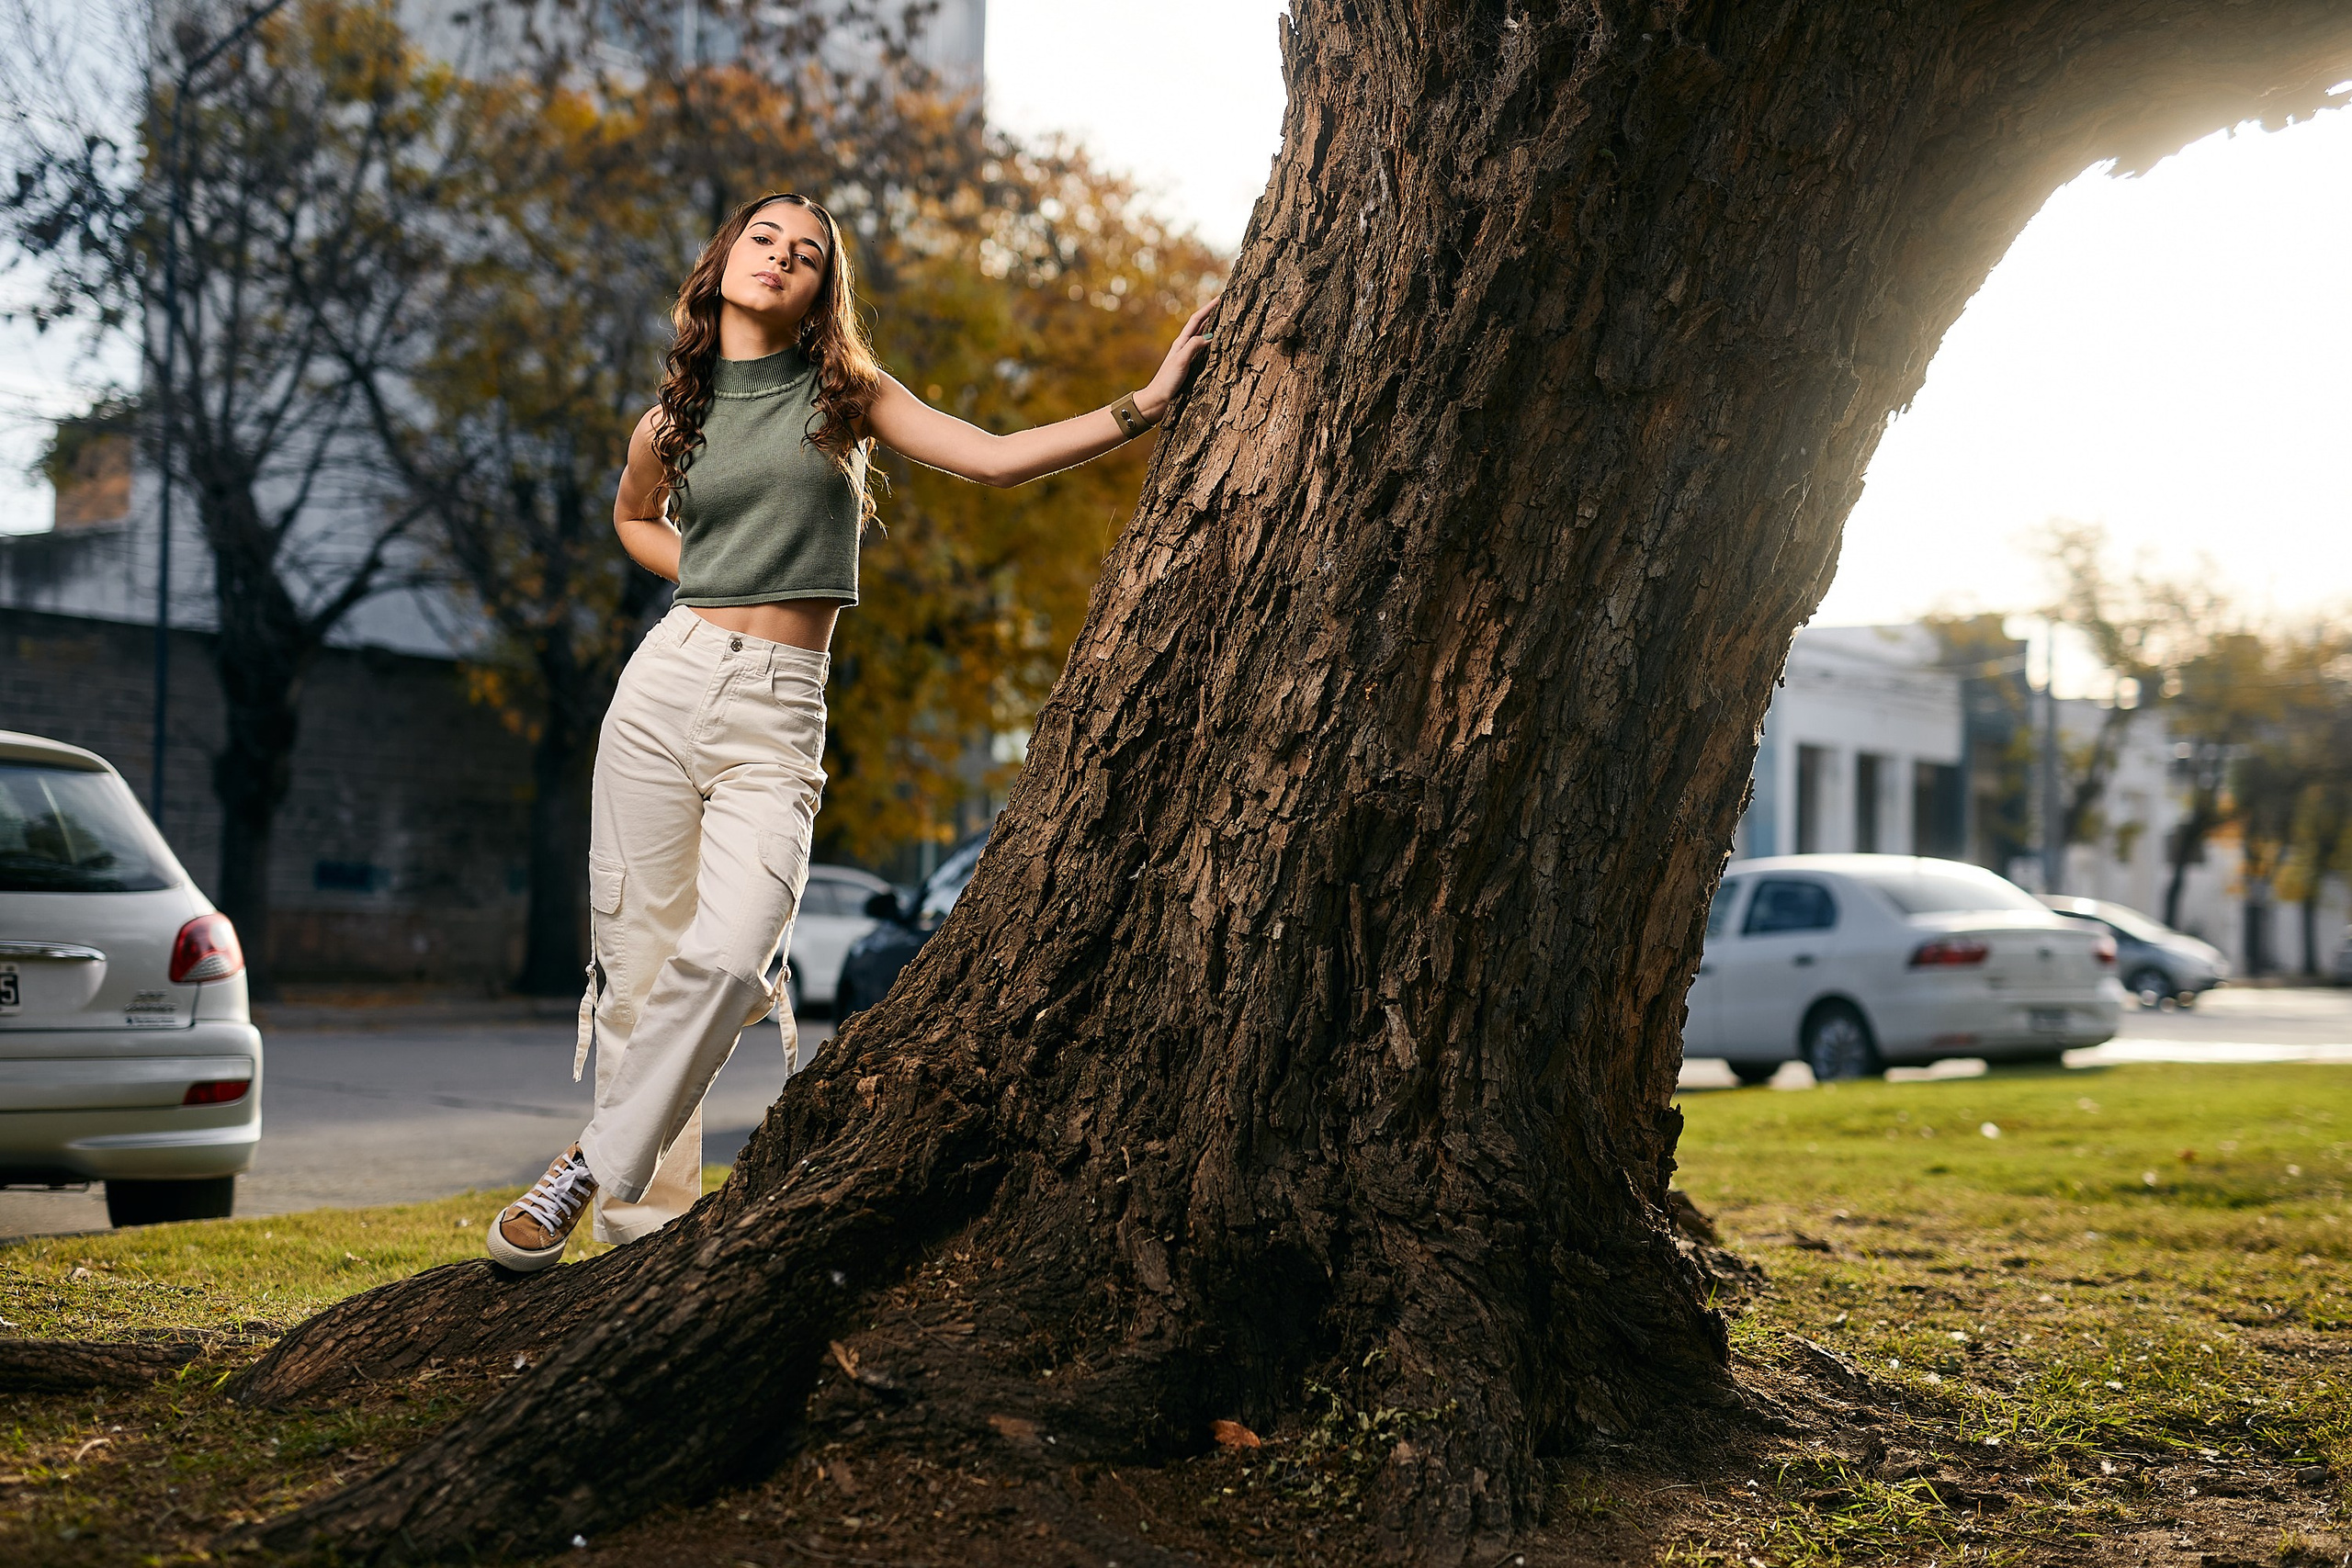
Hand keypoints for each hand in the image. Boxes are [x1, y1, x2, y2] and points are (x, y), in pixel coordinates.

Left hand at [1135, 296, 1220, 421]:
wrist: (1157, 400)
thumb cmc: (1167, 382)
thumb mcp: (1180, 362)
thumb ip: (1193, 347)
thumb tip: (1209, 336)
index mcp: (1181, 342)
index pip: (1197, 320)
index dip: (1209, 308)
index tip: (1221, 297)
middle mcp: (1184, 347)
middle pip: (1200, 325)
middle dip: (1213, 314)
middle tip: (1226, 305)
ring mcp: (1187, 356)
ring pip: (1202, 336)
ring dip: (1213, 327)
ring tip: (1225, 320)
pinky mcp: (1190, 366)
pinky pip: (1203, 349)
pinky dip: (1212, 343)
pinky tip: (1218, 345)